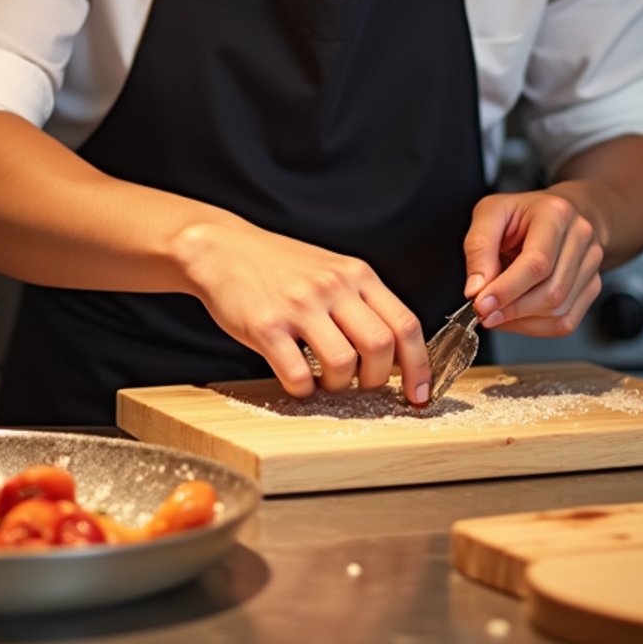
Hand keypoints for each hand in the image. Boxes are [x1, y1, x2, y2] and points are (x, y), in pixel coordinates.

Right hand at [173, 220, 429, 403]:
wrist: (222, 249)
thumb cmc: (279, 265)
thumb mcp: (331, 269)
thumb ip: (362, 301)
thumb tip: (396, 352)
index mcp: (356, 273)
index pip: (405, 324)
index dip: (419, 367)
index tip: (419, 394)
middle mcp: (332, 286)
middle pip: (380, 347)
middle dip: (377, 379)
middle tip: (363, 385)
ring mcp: (299, 306)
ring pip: (342, 364)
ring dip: (338, 386)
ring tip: (325, 379)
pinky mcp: (266, 326)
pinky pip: (298, 375)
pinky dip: (303, 389)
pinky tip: (297, 378)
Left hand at [461, 188, 604, 336]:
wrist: (555, 213)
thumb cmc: (521, 213)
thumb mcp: (490, 213)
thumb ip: (479, 247)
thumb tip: (476, 288)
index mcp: (555, 213)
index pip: (537, 262)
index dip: (507, 289)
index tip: (481, 304)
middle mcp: (580, 237)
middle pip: (552, 291)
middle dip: (512, 310)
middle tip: (483, 312)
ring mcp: (591, 263)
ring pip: (559, 311)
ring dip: (521, 321)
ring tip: (496, 312)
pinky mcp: (592, 286)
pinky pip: (566, 321)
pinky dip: (535, 327)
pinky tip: (516, 317)